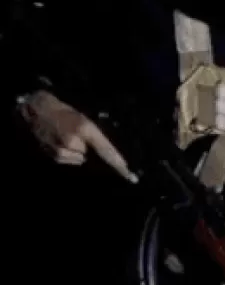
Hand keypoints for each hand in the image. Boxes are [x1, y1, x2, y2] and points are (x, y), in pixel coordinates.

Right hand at [17, 90, 136, 181]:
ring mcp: (62, 149)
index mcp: (86, 128)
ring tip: (65, 137)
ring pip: (79, 159)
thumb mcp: (83, 119)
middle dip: (88, 150)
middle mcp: (75, 141)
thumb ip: (94, 136)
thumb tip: (105, 156)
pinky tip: (58, 142)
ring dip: (76, 152)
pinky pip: (68, 160)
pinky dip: (67, 155)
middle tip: (75, 135)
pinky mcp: (52, 155)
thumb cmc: (64, 112)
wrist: (36, 110)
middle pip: (90, 156)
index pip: (106, 149)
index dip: (117, 163)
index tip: (129, 174)